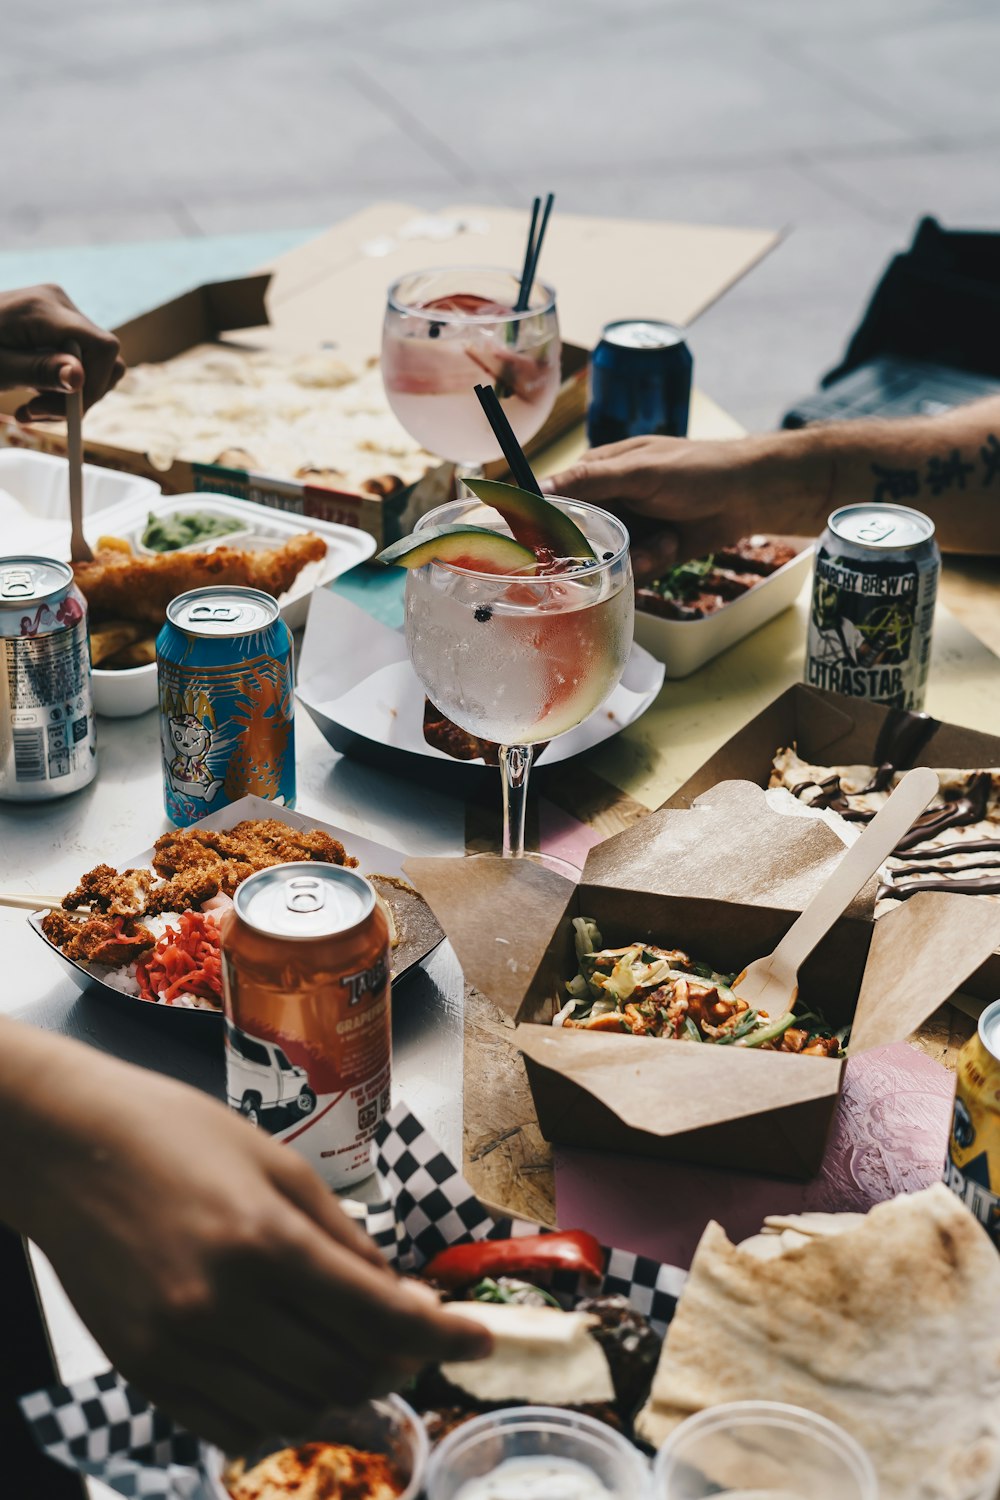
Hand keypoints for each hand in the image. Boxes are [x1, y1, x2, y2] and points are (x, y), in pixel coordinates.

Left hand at [0, 284, 124, 419]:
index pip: (102, 347)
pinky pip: (80, 359)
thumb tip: (79, 377)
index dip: (95, 385)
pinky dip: (63, 384)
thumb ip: (39, 371)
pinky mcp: (57, 322)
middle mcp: (58, 302)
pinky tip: (34, 394)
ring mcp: (59, 310)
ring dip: (70, 396)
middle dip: (78, 396)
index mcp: (43, 309)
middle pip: (103, 359)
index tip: (69, 414)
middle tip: (36, 415)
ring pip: (95, 364)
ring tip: (30, 409)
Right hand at [18, 1049, 489, 1453]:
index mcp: (265, 1241)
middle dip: (396, 1363)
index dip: (441, 1338)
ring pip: (293, 1410)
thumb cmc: (177, 1134)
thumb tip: (395, 1293)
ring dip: (343, 1395)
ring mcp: (178, 1348)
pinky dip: (280, 1413)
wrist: (70, 1148)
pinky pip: (231, 1424)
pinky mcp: (145, 1371)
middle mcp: (222, 1307)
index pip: (378, 1316)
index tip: (479, 1344)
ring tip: (361, 1363)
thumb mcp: (277, 1164)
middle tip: (414, 1343)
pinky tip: (295, 1381)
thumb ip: (341, 1234)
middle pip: (342, 1371)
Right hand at [543, 434, 764, 583]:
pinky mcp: (648, 553)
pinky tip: (672, 545)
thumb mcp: (639, 471)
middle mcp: (607, 504)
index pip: (554, 502)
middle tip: (626, 545)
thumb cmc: (696, 470)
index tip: (548, 545)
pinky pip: (632, 572)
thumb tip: (539, 488)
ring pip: (606, 562)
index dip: (548, 525)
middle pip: (578, 541)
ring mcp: (628, 530)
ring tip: (663, 540)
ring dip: (635, 557)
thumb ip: (589, 480)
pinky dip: (653, 563)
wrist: (749, 495)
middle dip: (599, 550)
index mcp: (596, 474)